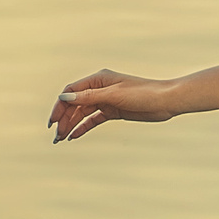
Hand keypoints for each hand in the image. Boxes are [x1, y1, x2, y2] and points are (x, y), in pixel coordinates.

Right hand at [49, 69, 183, 141]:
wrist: (166, 101)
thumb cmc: (142, 94)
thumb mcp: (113, 95)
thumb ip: (88, 97)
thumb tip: (64, 97)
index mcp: (98, 79)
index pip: (71, 92)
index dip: (59, 106)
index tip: (53, 122)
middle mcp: (99, 88)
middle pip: (75, 104)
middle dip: (64, 119)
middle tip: (56, 136)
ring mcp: (106, 100)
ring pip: (83, 113)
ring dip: (71, 124)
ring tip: (61, 139)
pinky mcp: (113, 111)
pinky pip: (94, 119)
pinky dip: (83, 127)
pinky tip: (75, 136)